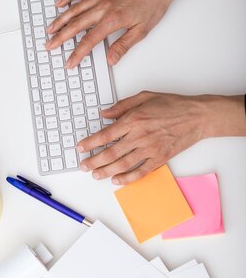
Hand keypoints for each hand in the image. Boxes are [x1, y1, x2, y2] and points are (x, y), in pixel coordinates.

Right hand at [46, 0, 177, 67]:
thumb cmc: (153, 4)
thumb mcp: (141, 31)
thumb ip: (123, 46)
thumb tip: (111, 59)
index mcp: (112, 20)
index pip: (89, 41)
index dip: (77, 54)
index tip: (70, 62)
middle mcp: (103, 7)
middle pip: (75, 25)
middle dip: (60, 37)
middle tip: (49, 46)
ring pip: (73, 9)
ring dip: (59, 20)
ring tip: (49, 29)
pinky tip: (60, 4)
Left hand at [77, 92, 245, 183]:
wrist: (197, 116)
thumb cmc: (172, 105)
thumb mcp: (144, 97)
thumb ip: (121, 106)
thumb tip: (104, 114)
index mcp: (134, 120)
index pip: (105, 135)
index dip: (90, 143)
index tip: (80, 148)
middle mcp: (140, 136)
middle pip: (110, 153)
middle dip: (93, 161)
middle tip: (83, 166)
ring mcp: (150, 149)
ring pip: (123, 165)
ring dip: (106, 172)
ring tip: (95, 175)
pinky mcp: (160, 159)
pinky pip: (141, 172)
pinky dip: (127, 178)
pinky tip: (117, 181)